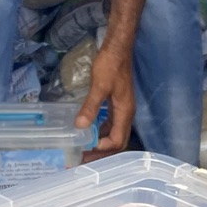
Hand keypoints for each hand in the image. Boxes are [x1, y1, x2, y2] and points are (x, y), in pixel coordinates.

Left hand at [78, 38, 136, 157]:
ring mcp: (123, 109)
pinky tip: (88, 131)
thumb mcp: (100, 86)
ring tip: (83, 149)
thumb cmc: (111, 65)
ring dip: (100, 143)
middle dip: (101, 152)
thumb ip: (91, 107)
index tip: (84, 152)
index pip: (117, 140)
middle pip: (117, 141)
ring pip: (114, 133)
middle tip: (82, 159)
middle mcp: (126, 114)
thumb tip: (80, 127)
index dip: (102, 149)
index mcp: (125, 112)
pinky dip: (100, 131)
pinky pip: (110, 123)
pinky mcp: (117, 103)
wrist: (118, 47)